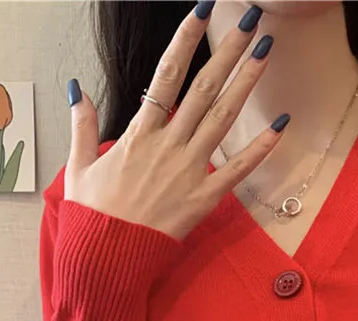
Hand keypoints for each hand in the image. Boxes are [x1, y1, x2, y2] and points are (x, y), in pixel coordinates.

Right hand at [63, 3, 287, 241]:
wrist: (108, 258)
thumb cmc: (93, 215)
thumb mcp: (78, 166)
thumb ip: (81, 124)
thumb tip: (76, 88)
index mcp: (138, 134)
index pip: (166, 75)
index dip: (186, 39)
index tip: (204, 10)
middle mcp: (167, 146)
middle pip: (202, 88)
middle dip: (228, 50)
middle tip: (251, 19)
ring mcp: (188, 172)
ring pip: (222, 119)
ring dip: (245, 83)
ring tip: (265, 51)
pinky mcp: (203, 199)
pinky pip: (236, 170)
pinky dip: (259, 148)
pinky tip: (281, 125)